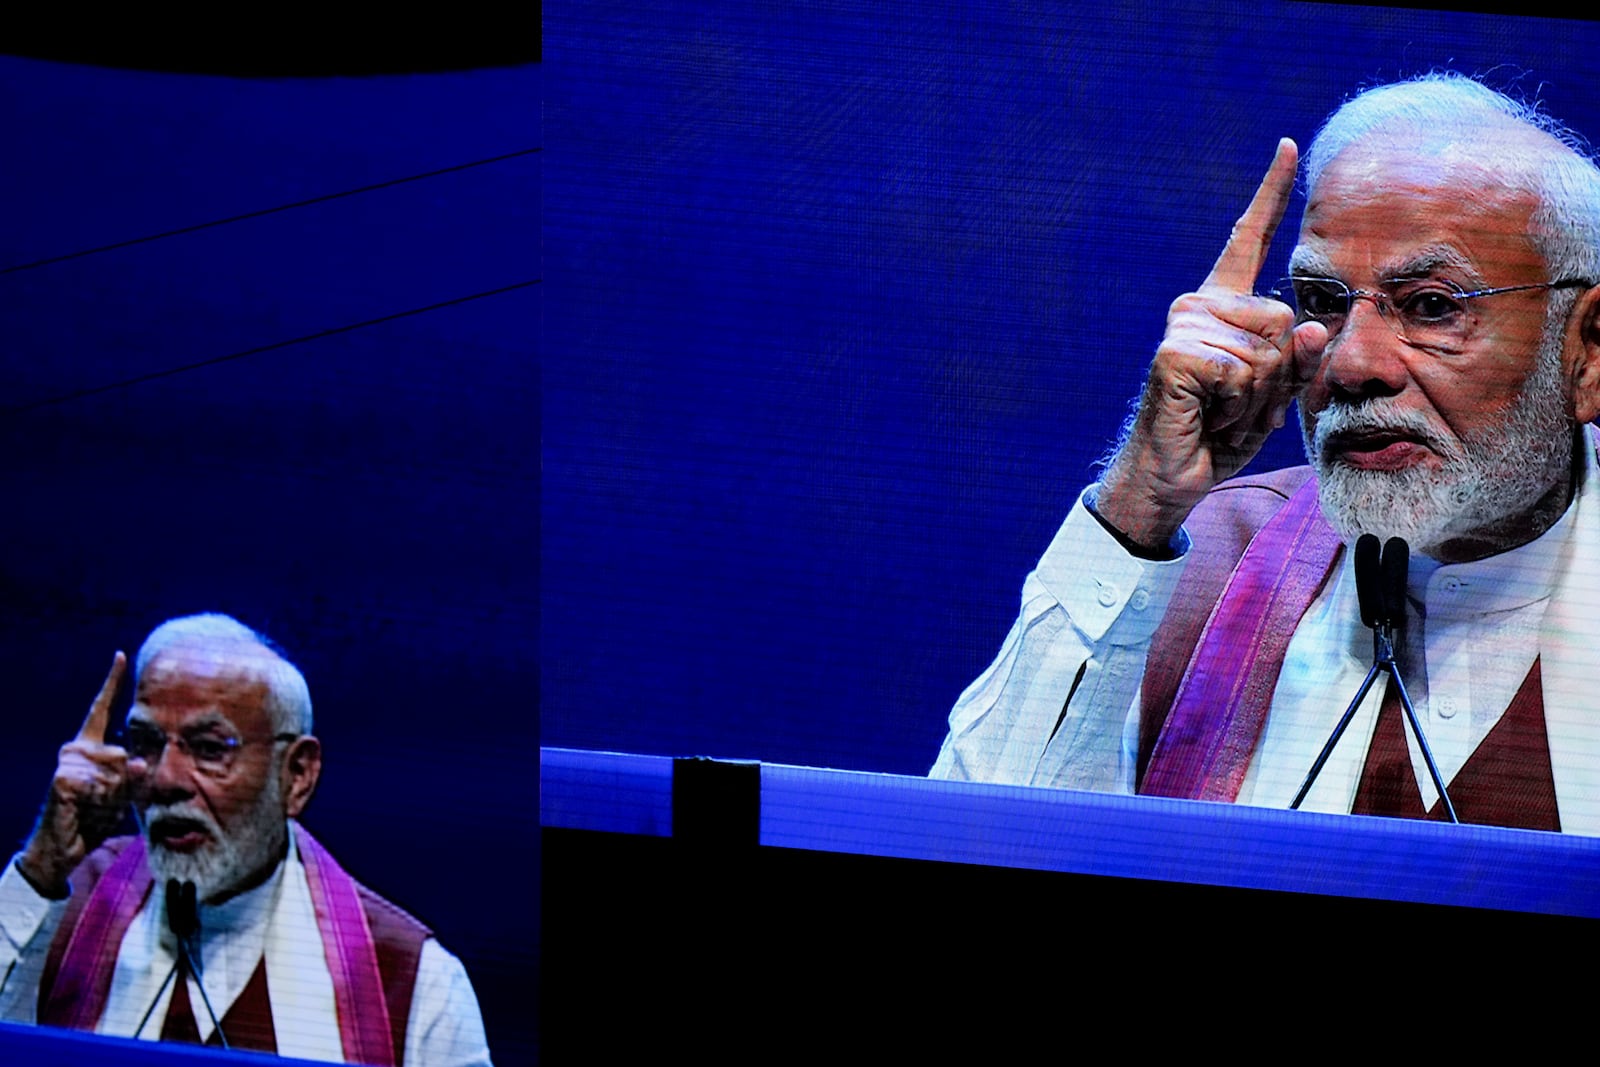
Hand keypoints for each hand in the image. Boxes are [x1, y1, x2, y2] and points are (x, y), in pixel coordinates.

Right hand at [16, 652, 141, 897]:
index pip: (102, 710)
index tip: (121, 656)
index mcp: (91, 747)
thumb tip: (139, 763)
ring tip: (92, 806)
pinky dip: (99, 801)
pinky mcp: (64, 778)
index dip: (112, 683)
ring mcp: (68, 762)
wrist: (63, 847)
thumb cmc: (94, 818)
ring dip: (113, 795)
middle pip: (126, 755)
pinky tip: (81, 809)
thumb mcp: (123, 795)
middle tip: (103, 802)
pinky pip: (101, 785)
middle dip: (125, 783)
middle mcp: (77, 749)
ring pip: (117, 771)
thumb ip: (135, 776)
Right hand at [1096, 139, 1328, 550]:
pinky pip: (1241, 371)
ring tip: (1219, 413)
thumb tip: (1312, 325)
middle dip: (1276, 377)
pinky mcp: (1175, 353)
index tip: (1288, 145)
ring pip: (1266, 352)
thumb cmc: (1219, 434)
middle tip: (1235, 404)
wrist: (1172, 476)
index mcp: (1222, 306)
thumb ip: (1297, 359)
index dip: (1269, 193)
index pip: (1248, 240)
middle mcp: (1199, 305)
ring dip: (1255, 398)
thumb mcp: (1273, 396)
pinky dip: (1234, 405)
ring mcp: (1184, 326)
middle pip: (1282, 321)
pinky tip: (1204, 414)